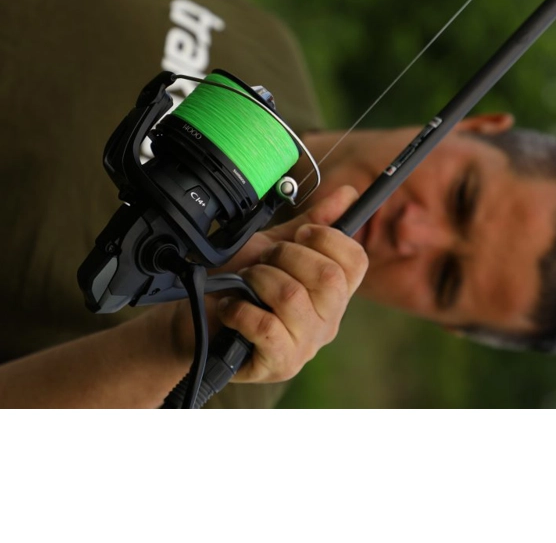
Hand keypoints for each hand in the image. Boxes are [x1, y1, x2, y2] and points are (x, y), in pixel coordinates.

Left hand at [210, 185, 367, 383]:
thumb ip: (313, 222)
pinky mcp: (280, 363)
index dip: (329, 238)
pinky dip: (241, 309)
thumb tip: (349, 193)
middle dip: (288, 256)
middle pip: (329, 277)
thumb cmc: (240, 283)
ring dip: (259, 279)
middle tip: (265, 259)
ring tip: (244, 281)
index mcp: (334, 291)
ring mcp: (307, 345)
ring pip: (292, 297)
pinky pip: (266, 326)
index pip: (357, 261)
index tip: (301, 233)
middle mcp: (328, 320)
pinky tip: (231, 307)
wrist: (199, 319)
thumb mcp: (276, 246)